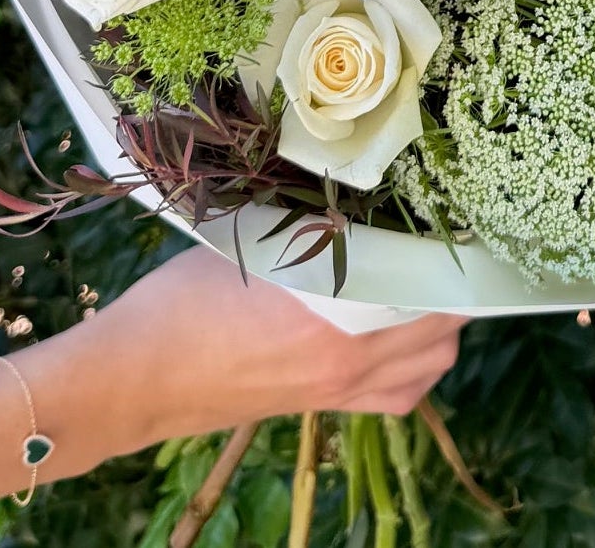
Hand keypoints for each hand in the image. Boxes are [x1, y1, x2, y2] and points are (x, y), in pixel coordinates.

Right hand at [21, 246, 465, 470]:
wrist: (133, 377)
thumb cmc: (183, 301)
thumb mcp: (254, 242)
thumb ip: (315, 226)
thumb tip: (360, 187)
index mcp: (334, 315)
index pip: (428, 282)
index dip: (453, 248)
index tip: (460, 212)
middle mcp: (349, 360)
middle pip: (445, 325)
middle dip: (455, 281)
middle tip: (442, 237)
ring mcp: (339, 390)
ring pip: (432, 364)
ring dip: (443, 322)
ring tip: (425, 278)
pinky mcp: (324, 407)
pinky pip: (401, 395)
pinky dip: (418, 364)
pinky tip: (401, 331)